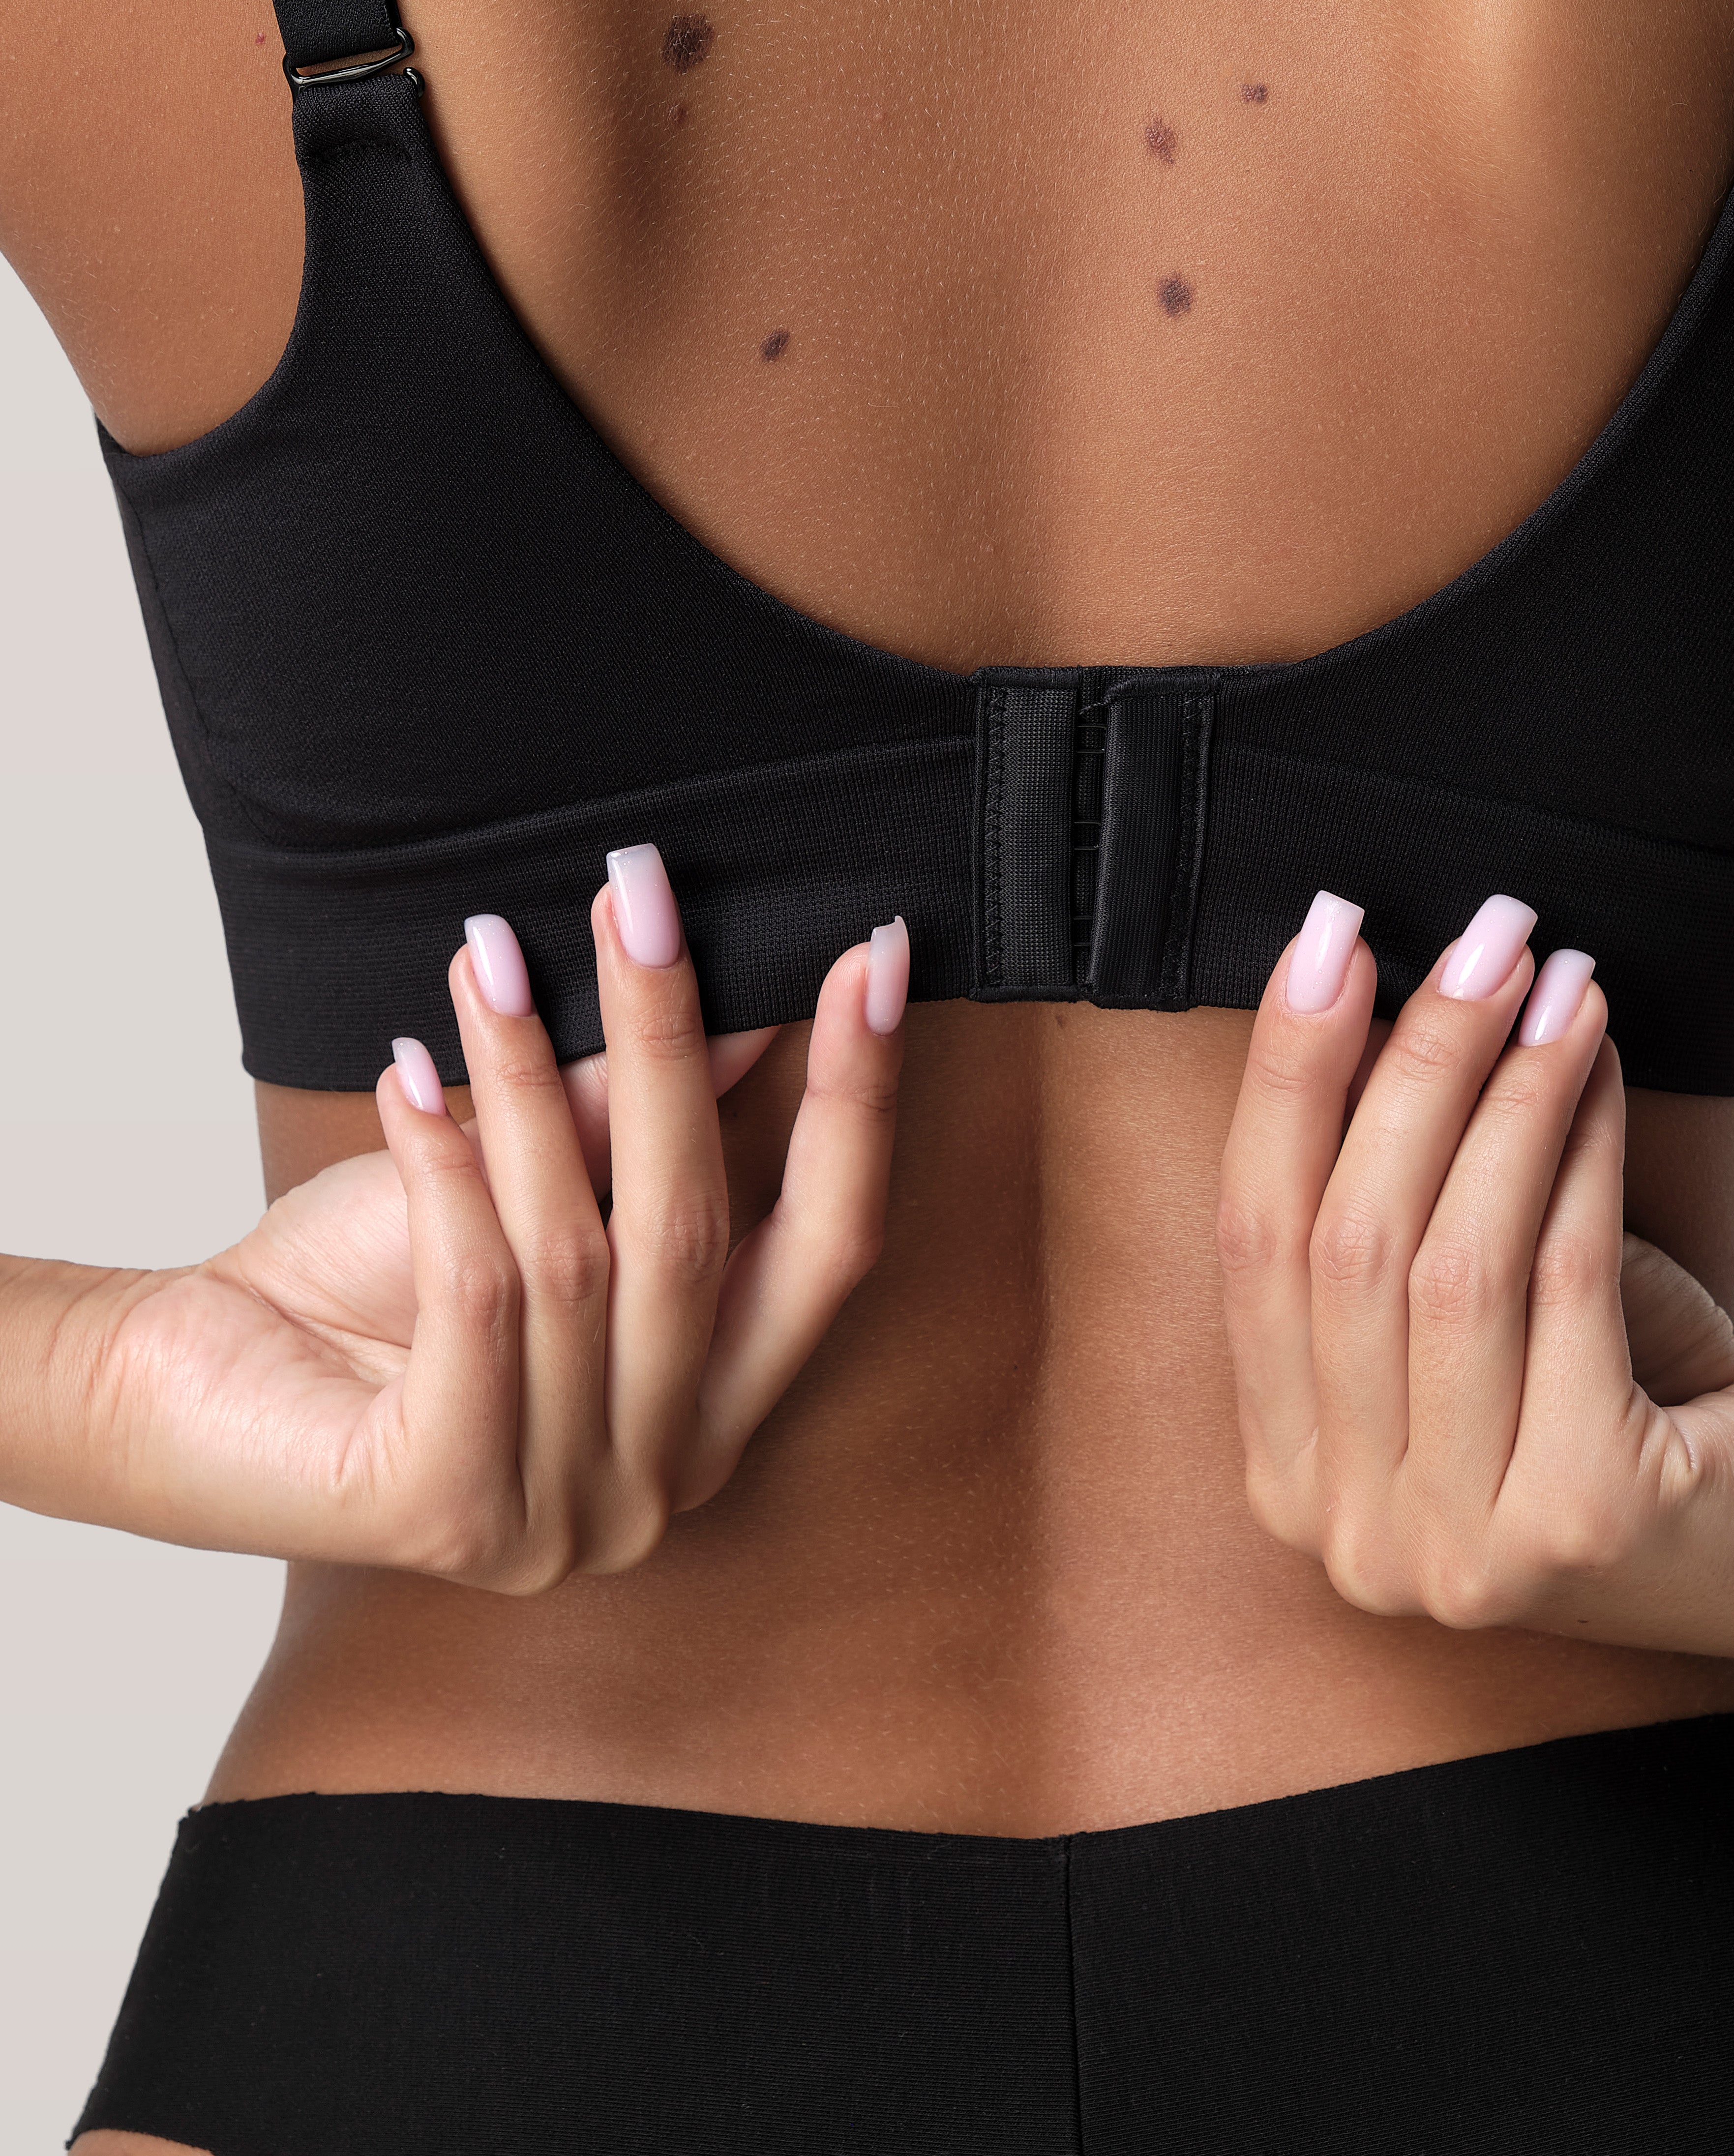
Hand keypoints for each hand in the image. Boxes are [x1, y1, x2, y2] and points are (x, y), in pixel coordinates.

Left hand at [41, 852, 909, 1590]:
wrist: (176, 1388)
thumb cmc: (364, 1285)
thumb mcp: (530, 1187)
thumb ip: (638, 1121)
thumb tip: (755, 1002)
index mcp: (705, 1416)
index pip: (833, 1253)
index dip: (858, 1105)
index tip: (871, 958)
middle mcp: (653, 1489)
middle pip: (699, 1237)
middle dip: (670, 1048)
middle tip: (641, 901)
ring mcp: (556, 1517)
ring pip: (580, 1260)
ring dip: (531, 1089)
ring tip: (490, 962)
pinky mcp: (442, 1513)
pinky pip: (477, 1300)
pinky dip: (447, 1171)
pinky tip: (410, 1075)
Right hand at [1215, 890, 1733, 1657]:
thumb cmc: (1609, 1388)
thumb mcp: (1461, 1295)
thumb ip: (1383, 1192)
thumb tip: (1339, 977)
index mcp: (1290, 1480)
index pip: (1248, 1246)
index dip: (1282, 1081)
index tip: (1324, 944)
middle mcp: (1356, 1539)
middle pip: (1348, 1248)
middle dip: (1410, 1066)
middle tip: (1476, 941)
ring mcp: (1464, 1551)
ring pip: (1452, 1264)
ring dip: (1504, 1094)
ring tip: (1552, 981)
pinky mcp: (1586, 1523)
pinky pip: (1565, 1286)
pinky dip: (1580, 1153)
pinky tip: (1598, 1063)